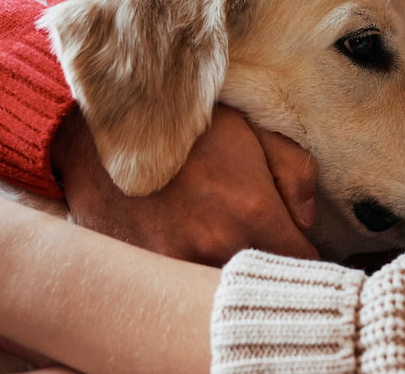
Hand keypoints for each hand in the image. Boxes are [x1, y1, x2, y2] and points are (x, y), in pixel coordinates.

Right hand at [52, 105, 319, 264]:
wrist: (98, 120)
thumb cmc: (182, 119)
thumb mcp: (252, 127)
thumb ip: (295, 171)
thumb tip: (306, 219)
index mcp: (251, 213)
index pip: (302, 263)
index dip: (304, 251)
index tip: (296, 239)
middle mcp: (214, 247)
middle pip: (259, 279)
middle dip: (266, 261)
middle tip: (255, 232)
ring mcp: (172, 264)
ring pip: (217, 286)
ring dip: (223, 267)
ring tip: (212, 231)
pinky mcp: (138, 270)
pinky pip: (175, 283)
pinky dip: (182, 268)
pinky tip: (177, 235)